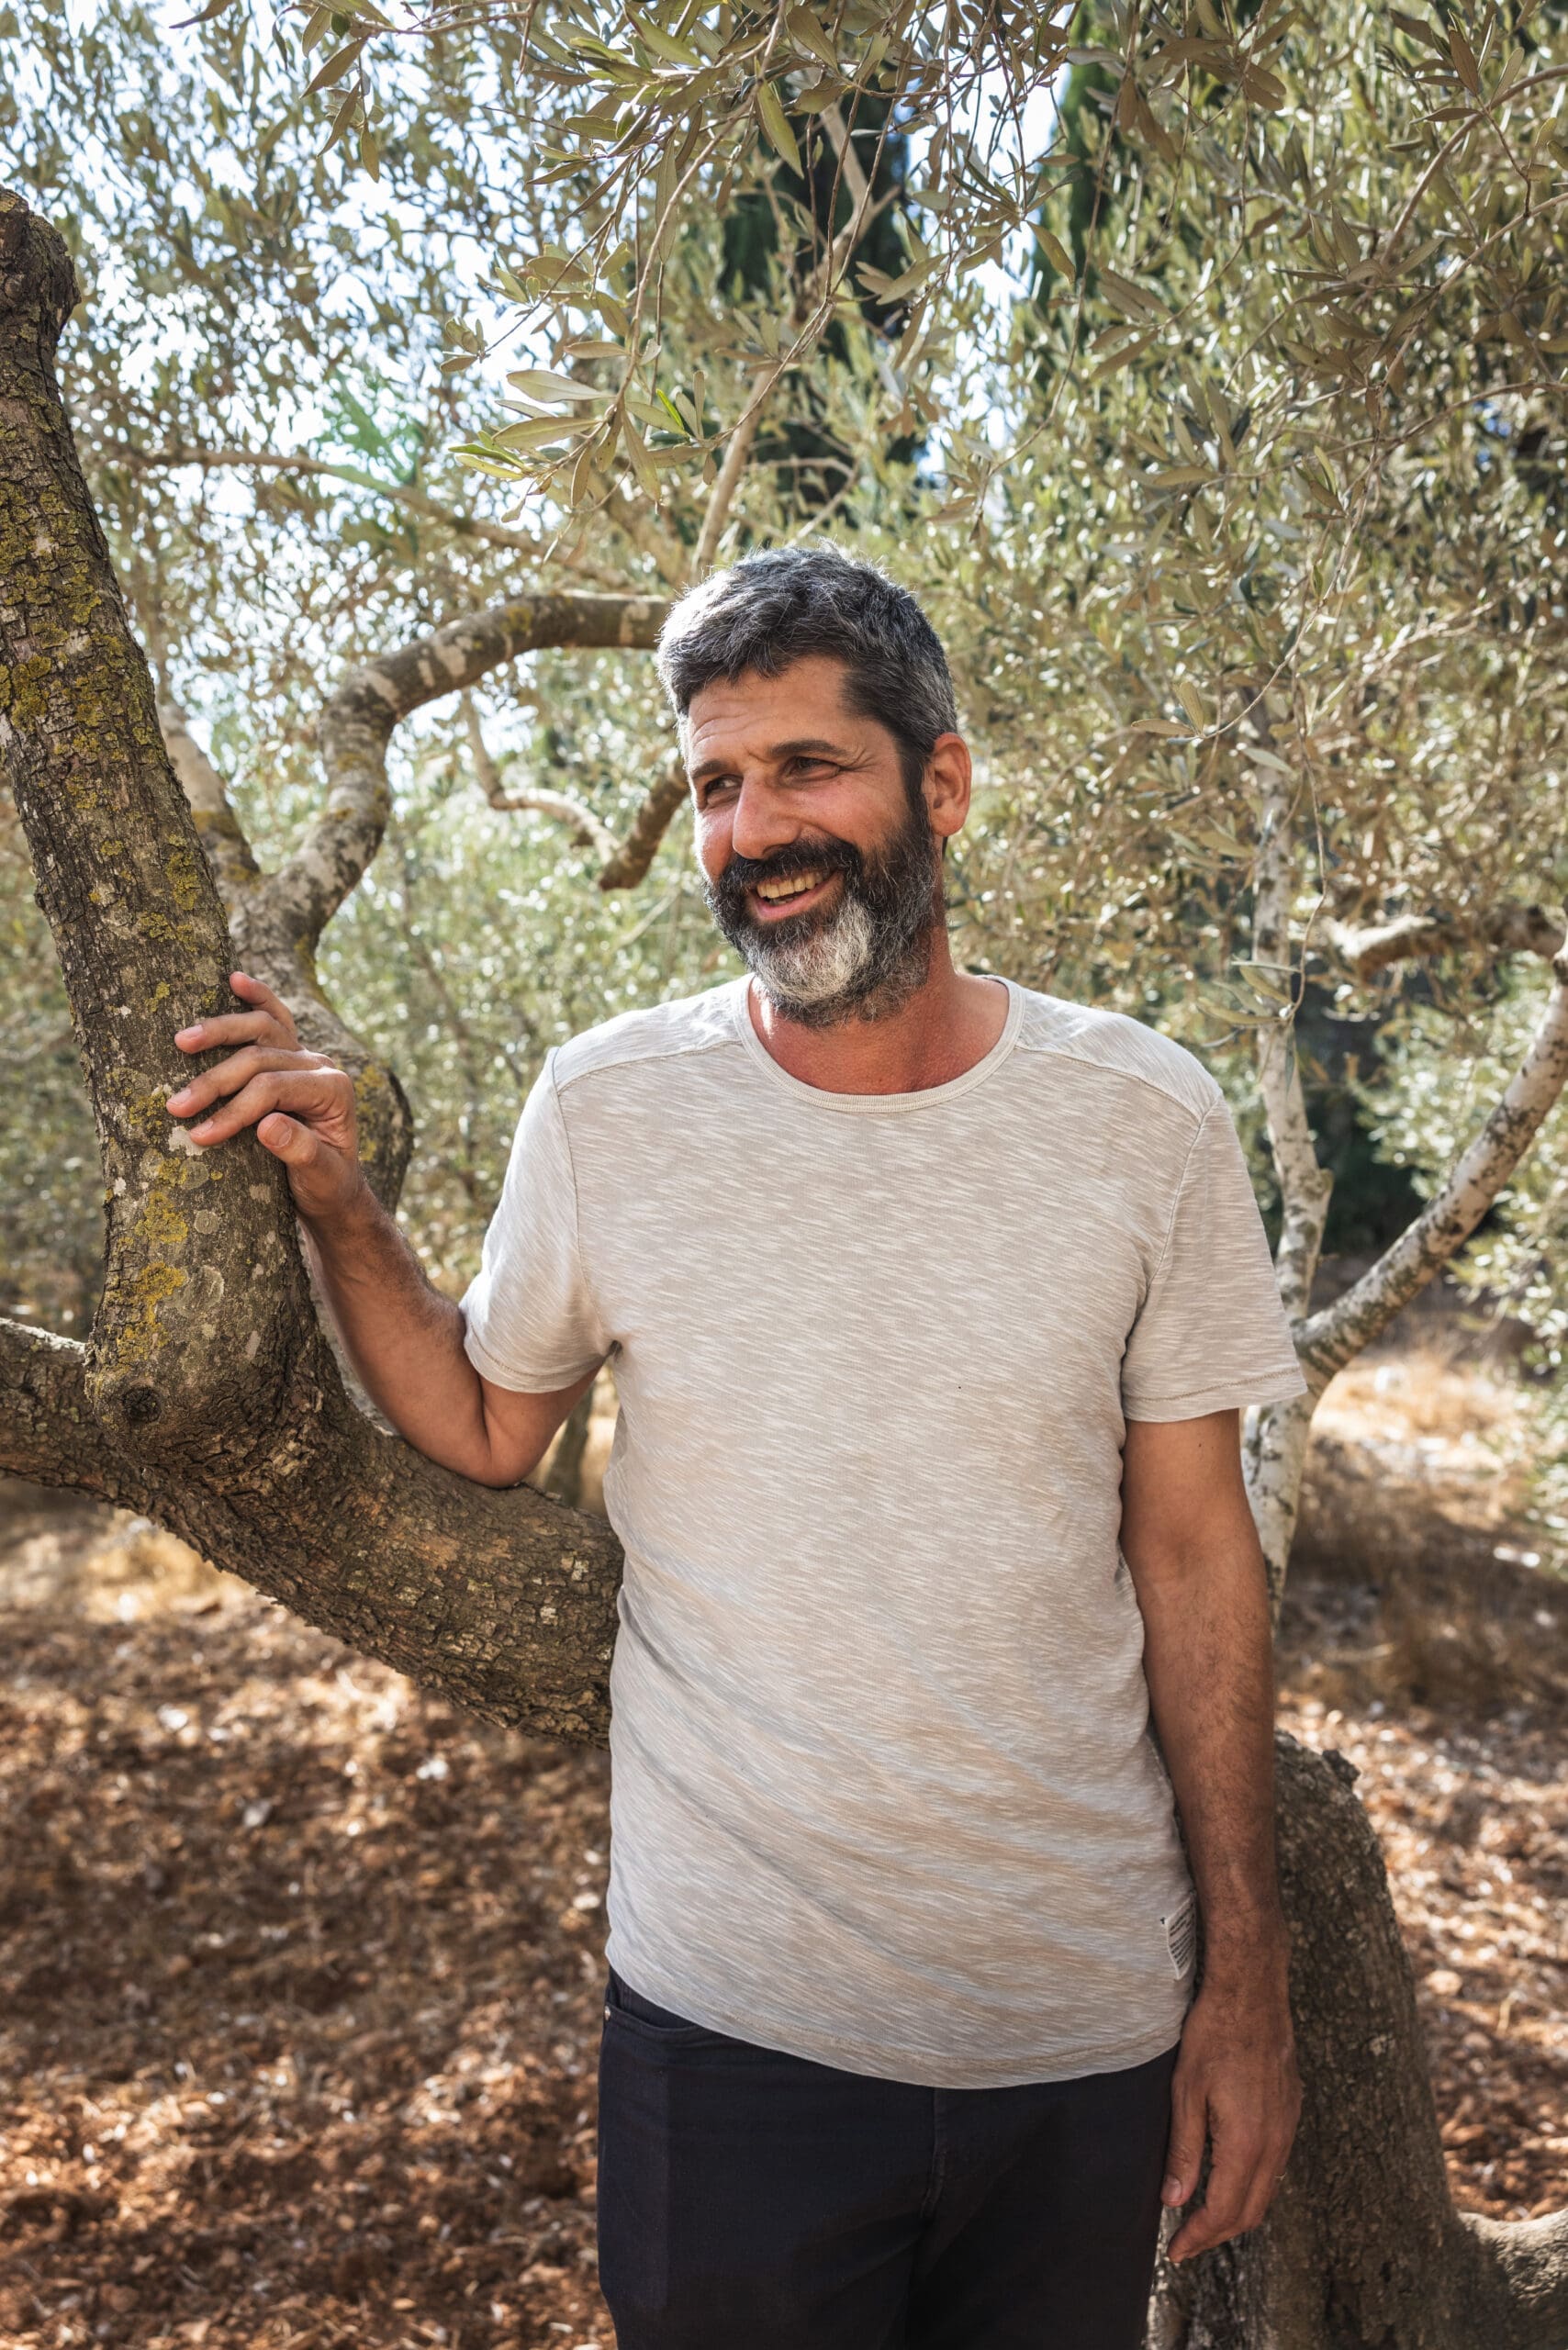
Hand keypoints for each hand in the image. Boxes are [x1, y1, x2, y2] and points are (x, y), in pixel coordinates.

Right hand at [166, 970, 363, 1226]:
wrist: (334, 1186)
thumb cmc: (326, 1184)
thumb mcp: (320, 1178)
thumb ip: (300, 1151)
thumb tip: (267, 1125)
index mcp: (334, 1090)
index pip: (274, 1087)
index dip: (235, 1109)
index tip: (200, 1134)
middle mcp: (320, 1064)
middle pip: (261, 1057)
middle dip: (215, 1081)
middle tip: (176, 1105)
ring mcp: (305, 1055)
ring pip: (262, 1029)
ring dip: (219, 1032)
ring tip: (181, 1041)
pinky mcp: (290, 1055)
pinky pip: (275, 1018)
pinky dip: (257, 996)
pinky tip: (235, 980)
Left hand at [1162, 1970, 1300, 2263]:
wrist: (1252, 1994)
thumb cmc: (1213, 2036)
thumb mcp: (1186, 2093)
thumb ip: (1184, 2152)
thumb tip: (1175, 2201)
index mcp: (1247, 2143)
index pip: (1223, 2211)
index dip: (1198, 2237)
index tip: (1176, 2252)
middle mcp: (1275, 2144)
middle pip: (1250, 2211)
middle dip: (1217, 2234)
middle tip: (1186, 2244)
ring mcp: (1287, 2128)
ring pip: (1266, 2192)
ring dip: (1236, 2213)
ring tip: (1203, 2219)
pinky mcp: (1290, 2113)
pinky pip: (1275, 2167)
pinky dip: (1252, 2187)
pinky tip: (1230, 2179)